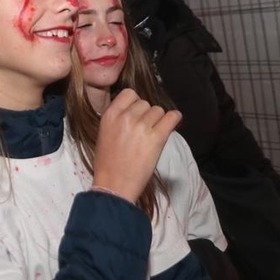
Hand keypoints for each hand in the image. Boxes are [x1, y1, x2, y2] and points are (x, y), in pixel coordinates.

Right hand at [92, 88, 181, 204]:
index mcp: (110, 114)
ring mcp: (142, 126)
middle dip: (147, 115)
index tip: (137, 114)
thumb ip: (118, 118)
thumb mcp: (104, 133)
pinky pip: (172, 118)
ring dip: (158, 121)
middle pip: (146, 103)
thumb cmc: (107, 163)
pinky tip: (172, 124)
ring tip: (152, 136)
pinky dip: (174, 119)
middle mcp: (126, 117)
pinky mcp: (157, 138)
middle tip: (144, 131)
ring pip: (159, 111)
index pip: (129, 94)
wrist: (114, 185)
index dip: (135, 103)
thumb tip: (136, 110)